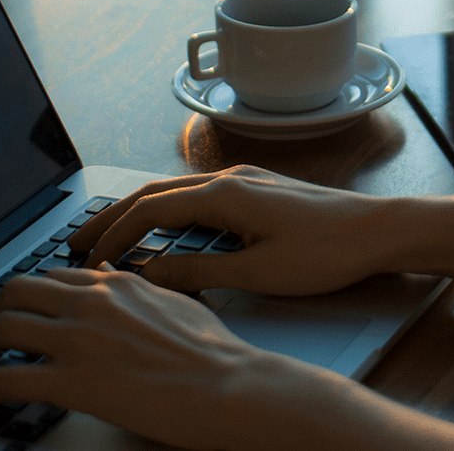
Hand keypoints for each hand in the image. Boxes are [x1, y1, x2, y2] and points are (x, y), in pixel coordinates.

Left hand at [0, 266, 348, 450]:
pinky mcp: (70, 380)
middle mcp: (91, 301)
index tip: (16, 310)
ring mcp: (78, 339)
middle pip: (16, 292)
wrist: (231, 387)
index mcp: (118, 283)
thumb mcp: (180, 304)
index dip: (28, 295)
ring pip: (0, 328)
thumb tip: (127, 283)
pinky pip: (0, 380)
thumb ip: (145, 292)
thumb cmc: (217, 356)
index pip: (55, 277)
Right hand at [66, 165, 394, 295]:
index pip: (149, 210)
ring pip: (175, 191)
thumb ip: (199, 272)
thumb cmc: (327, 252)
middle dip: (112, 217)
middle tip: (75, 241)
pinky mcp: (260, 189)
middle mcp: (230, 179)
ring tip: (110, 235)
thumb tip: (149, 274)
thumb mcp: (258, 273)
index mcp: (225, 195)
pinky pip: (199, 195)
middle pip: (154, 193)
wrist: (378, 230)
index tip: (86, 260)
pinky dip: (169, 210)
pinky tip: (165, 229)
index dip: (112, 235)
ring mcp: (246, 180)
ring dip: (139, 212)